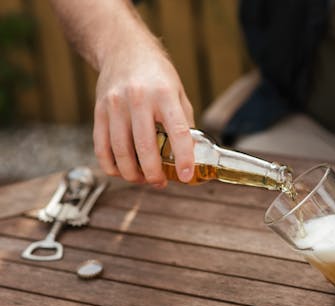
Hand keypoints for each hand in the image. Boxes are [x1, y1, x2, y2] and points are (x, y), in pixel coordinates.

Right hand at [94, 44, 194, 186]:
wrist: (123, 49)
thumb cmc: (156, 74)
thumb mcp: (178, 92)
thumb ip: (184, 122)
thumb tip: (190, 154)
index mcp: (165, 95)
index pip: (177, 132)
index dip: (183, 158)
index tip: (186, 176)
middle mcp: (139, 99)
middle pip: (144, 147)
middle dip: (153, 173)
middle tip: (160, 183)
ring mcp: (115, 105)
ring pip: (120, 151)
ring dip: (132, 174)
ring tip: (142, 179)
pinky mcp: (99, 111)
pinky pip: (101, 147)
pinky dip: (110, 165)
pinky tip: (121, 171)